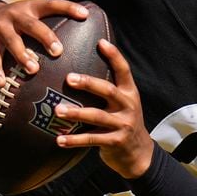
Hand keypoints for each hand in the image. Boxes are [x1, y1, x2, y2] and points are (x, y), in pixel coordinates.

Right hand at [0, 0, 88, 86]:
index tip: (85, 15)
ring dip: (23, 56)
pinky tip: (2, 83)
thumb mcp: (28, 16)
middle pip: (32, 24)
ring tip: (34, 69)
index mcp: (30, 8)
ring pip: (12, 41)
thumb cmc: (14, 22)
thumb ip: (46, 26)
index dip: (69, 8)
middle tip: (58, 51)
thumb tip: (79, 42)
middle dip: (45, 37)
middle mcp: (15, 14)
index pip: (52, 4)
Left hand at [54, 39, 154, 178]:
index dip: (114, 55)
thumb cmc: (123, 122)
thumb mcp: (124, 103)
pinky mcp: (115, 142)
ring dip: (76, 113)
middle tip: (69, 78)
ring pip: (97, 116)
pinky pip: (92, 139)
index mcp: (129, 93)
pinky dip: (74, 140)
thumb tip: (82, 70)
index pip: (124, 70)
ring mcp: (122, 124)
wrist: (139, 153)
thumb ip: (110, 89)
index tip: (101, 42)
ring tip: (57, 110)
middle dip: (88, 83)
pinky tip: (59, 139)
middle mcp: (128, 106)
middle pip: (108, 90)